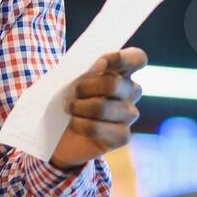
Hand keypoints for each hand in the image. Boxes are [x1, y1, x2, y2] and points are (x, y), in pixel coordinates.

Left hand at [50, 47, 147, 171]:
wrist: (60, 131)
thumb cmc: (68, 96)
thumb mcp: (70, 78)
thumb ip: (81, 68)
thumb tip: (89, 68)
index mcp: (122, 71)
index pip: (136, 59)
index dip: (120, 59)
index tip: (98, 64)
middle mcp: (130, 92)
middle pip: (113, 84)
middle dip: (85, 87)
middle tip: (71, 92)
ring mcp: (129, 115)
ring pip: (104, 107)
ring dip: (79, 107)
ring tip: (68, 108)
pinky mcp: (122, 137)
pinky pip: (100, 128)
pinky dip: (81, 125)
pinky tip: (73, 124)